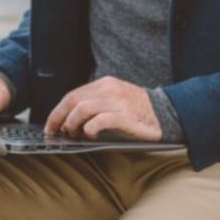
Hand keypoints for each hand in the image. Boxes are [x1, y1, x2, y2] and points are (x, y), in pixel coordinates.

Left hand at [43, 77, 162, 140]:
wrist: (167, 113)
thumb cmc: (140, 110)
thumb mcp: (116, 99)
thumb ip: (97, 102)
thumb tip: (70, 118)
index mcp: (106, 83)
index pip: (73, 95)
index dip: (57, 111)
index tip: (51, 125)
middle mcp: (110, 89)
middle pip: (73, 101)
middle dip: (58, 118)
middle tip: (55, 132)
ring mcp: (118, 102)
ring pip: (82, 109)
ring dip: (72, 124)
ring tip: (73, 134)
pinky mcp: (125, 116)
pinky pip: (99, 121)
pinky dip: (89, 129)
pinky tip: (91, 135)